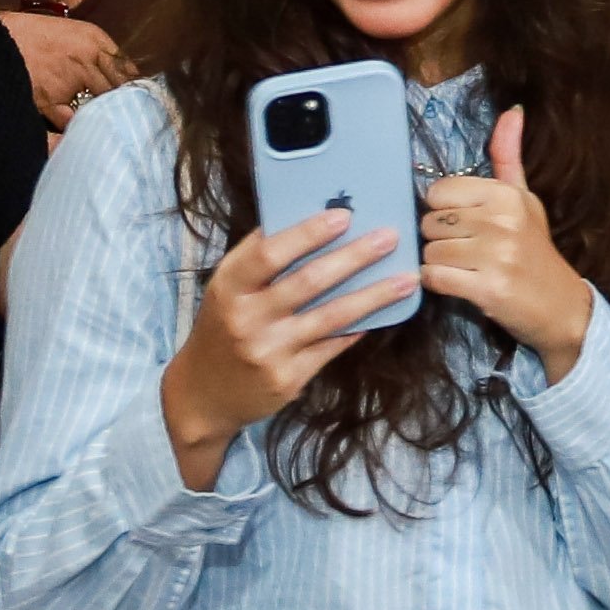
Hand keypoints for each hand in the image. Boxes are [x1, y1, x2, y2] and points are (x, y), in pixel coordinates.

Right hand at [1, 10, 132, 126]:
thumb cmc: (36, 36)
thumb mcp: (76, 34)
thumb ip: (102, 53)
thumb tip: (127, 77)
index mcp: (94, 39)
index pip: (129, 69)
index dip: (138, 88)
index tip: (145, 101)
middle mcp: (86, 58)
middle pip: (120, 89)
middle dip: (127, 105)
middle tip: (134, 120)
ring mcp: (68, 80)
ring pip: (101, 106)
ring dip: (106, 116)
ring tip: (113, 128)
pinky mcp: (49, 99)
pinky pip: (74, 121)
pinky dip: (79, 127)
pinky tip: (82, 131)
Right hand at [158, 205, 414, 476]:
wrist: (203, 394)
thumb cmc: (223, 328)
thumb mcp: (228, 290)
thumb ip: (261, 261)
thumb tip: (316, 221)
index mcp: (228, 286)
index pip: (269, 253)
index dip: (308, 233)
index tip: (344, 215)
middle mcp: (246, 318)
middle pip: (309, 281)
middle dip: (355, 256)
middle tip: (390, 237)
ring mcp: (268, 351)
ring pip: (331, 316)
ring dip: (374, 295)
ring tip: (406, 279)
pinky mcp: (287, 379)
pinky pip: (332, 346)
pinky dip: (358, 327)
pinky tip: (383, 313)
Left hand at [419, 107, 600, 377]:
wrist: (561, 307)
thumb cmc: (535, 250)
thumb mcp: (525, 200)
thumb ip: (508, 156)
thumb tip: (513, 110)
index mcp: (507, 195)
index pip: (439, 192)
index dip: (444, 211)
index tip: (465, 224)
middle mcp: (502, 221)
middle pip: (431, 223)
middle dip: (440, 239)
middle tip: (467, 251)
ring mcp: (496, 256)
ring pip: (430, 252)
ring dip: (438, 264)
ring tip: (465, 268)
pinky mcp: (488, 289)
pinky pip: (434, 278)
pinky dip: (437, 283)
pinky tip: (458, 284)